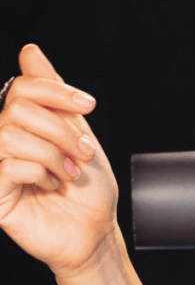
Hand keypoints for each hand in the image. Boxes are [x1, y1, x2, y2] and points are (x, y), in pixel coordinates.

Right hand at [0, 44, 118, 276]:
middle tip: (83, 152)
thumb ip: (54, 96)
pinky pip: (7, 165)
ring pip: (9, 134)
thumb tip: (30, 52)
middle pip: (17, 109)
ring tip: (70, 171)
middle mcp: (3, 142)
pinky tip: (51, 185)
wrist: (96, 232)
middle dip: (61, 128)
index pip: (22, 89)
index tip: (88, 104)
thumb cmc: (88, 190)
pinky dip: (40, 172)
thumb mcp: (79, 134)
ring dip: (52, 152)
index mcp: (21, 125)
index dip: (55, 90)